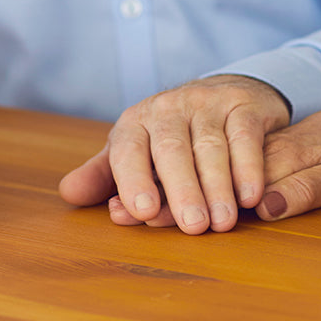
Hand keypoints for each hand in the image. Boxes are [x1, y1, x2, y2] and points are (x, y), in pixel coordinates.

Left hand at [58, 75, 290, 233]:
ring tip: (223, 222)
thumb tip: (68, 195)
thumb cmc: (170, 137)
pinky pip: (245, 136)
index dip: (134, 180)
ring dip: (218, 186)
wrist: (221, 94)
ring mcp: (206, 103)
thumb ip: (104, 176)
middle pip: (171, 150)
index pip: (128, 151)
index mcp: (135, 123)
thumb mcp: (135, 152)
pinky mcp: (241, 104)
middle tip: (193, 227)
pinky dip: (249, 166)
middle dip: (182, 190)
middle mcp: (168, 108)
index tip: (144, 212)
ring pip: (210, 146)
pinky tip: (251, 196)